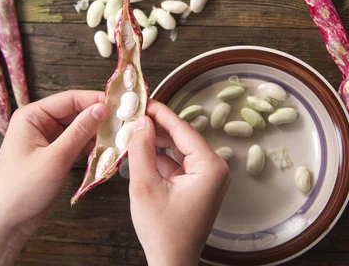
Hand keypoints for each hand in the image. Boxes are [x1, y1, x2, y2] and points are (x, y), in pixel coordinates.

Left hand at [0, 90, 107, 265]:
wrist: (6, 222)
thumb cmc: (22, 188)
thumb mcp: (55, 158)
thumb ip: (80, 131)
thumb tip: (102, 108)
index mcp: (32, 116)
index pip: (69, 99)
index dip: (95, 100)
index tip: (120, 104)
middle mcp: (38, 123)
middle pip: (75, 112)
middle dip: (98, 117)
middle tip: (125, 122)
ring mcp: (46, 140)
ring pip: (78, 129)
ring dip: (97, 133)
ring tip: (121, 135)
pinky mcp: (53, 156)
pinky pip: (76, 144)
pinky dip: (90, 147)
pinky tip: (108, 150)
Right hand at [128, 100, 230, 265]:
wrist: (172, 263)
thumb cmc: (162, 231)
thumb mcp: (145, 186)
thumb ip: (142, 150)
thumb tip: (140, 122)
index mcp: (210, 167)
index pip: (183, 129)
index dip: (161, 113)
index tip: (144, 100)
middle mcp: (215, 169)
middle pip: (182, 138)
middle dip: (157, 127)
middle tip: (135, 113)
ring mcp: (208, 179)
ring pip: (179, 151)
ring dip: (157, 142)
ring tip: (133, 131)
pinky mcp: (199, 187)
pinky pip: (179, 164)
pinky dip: (161, 159)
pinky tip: (141, 151)